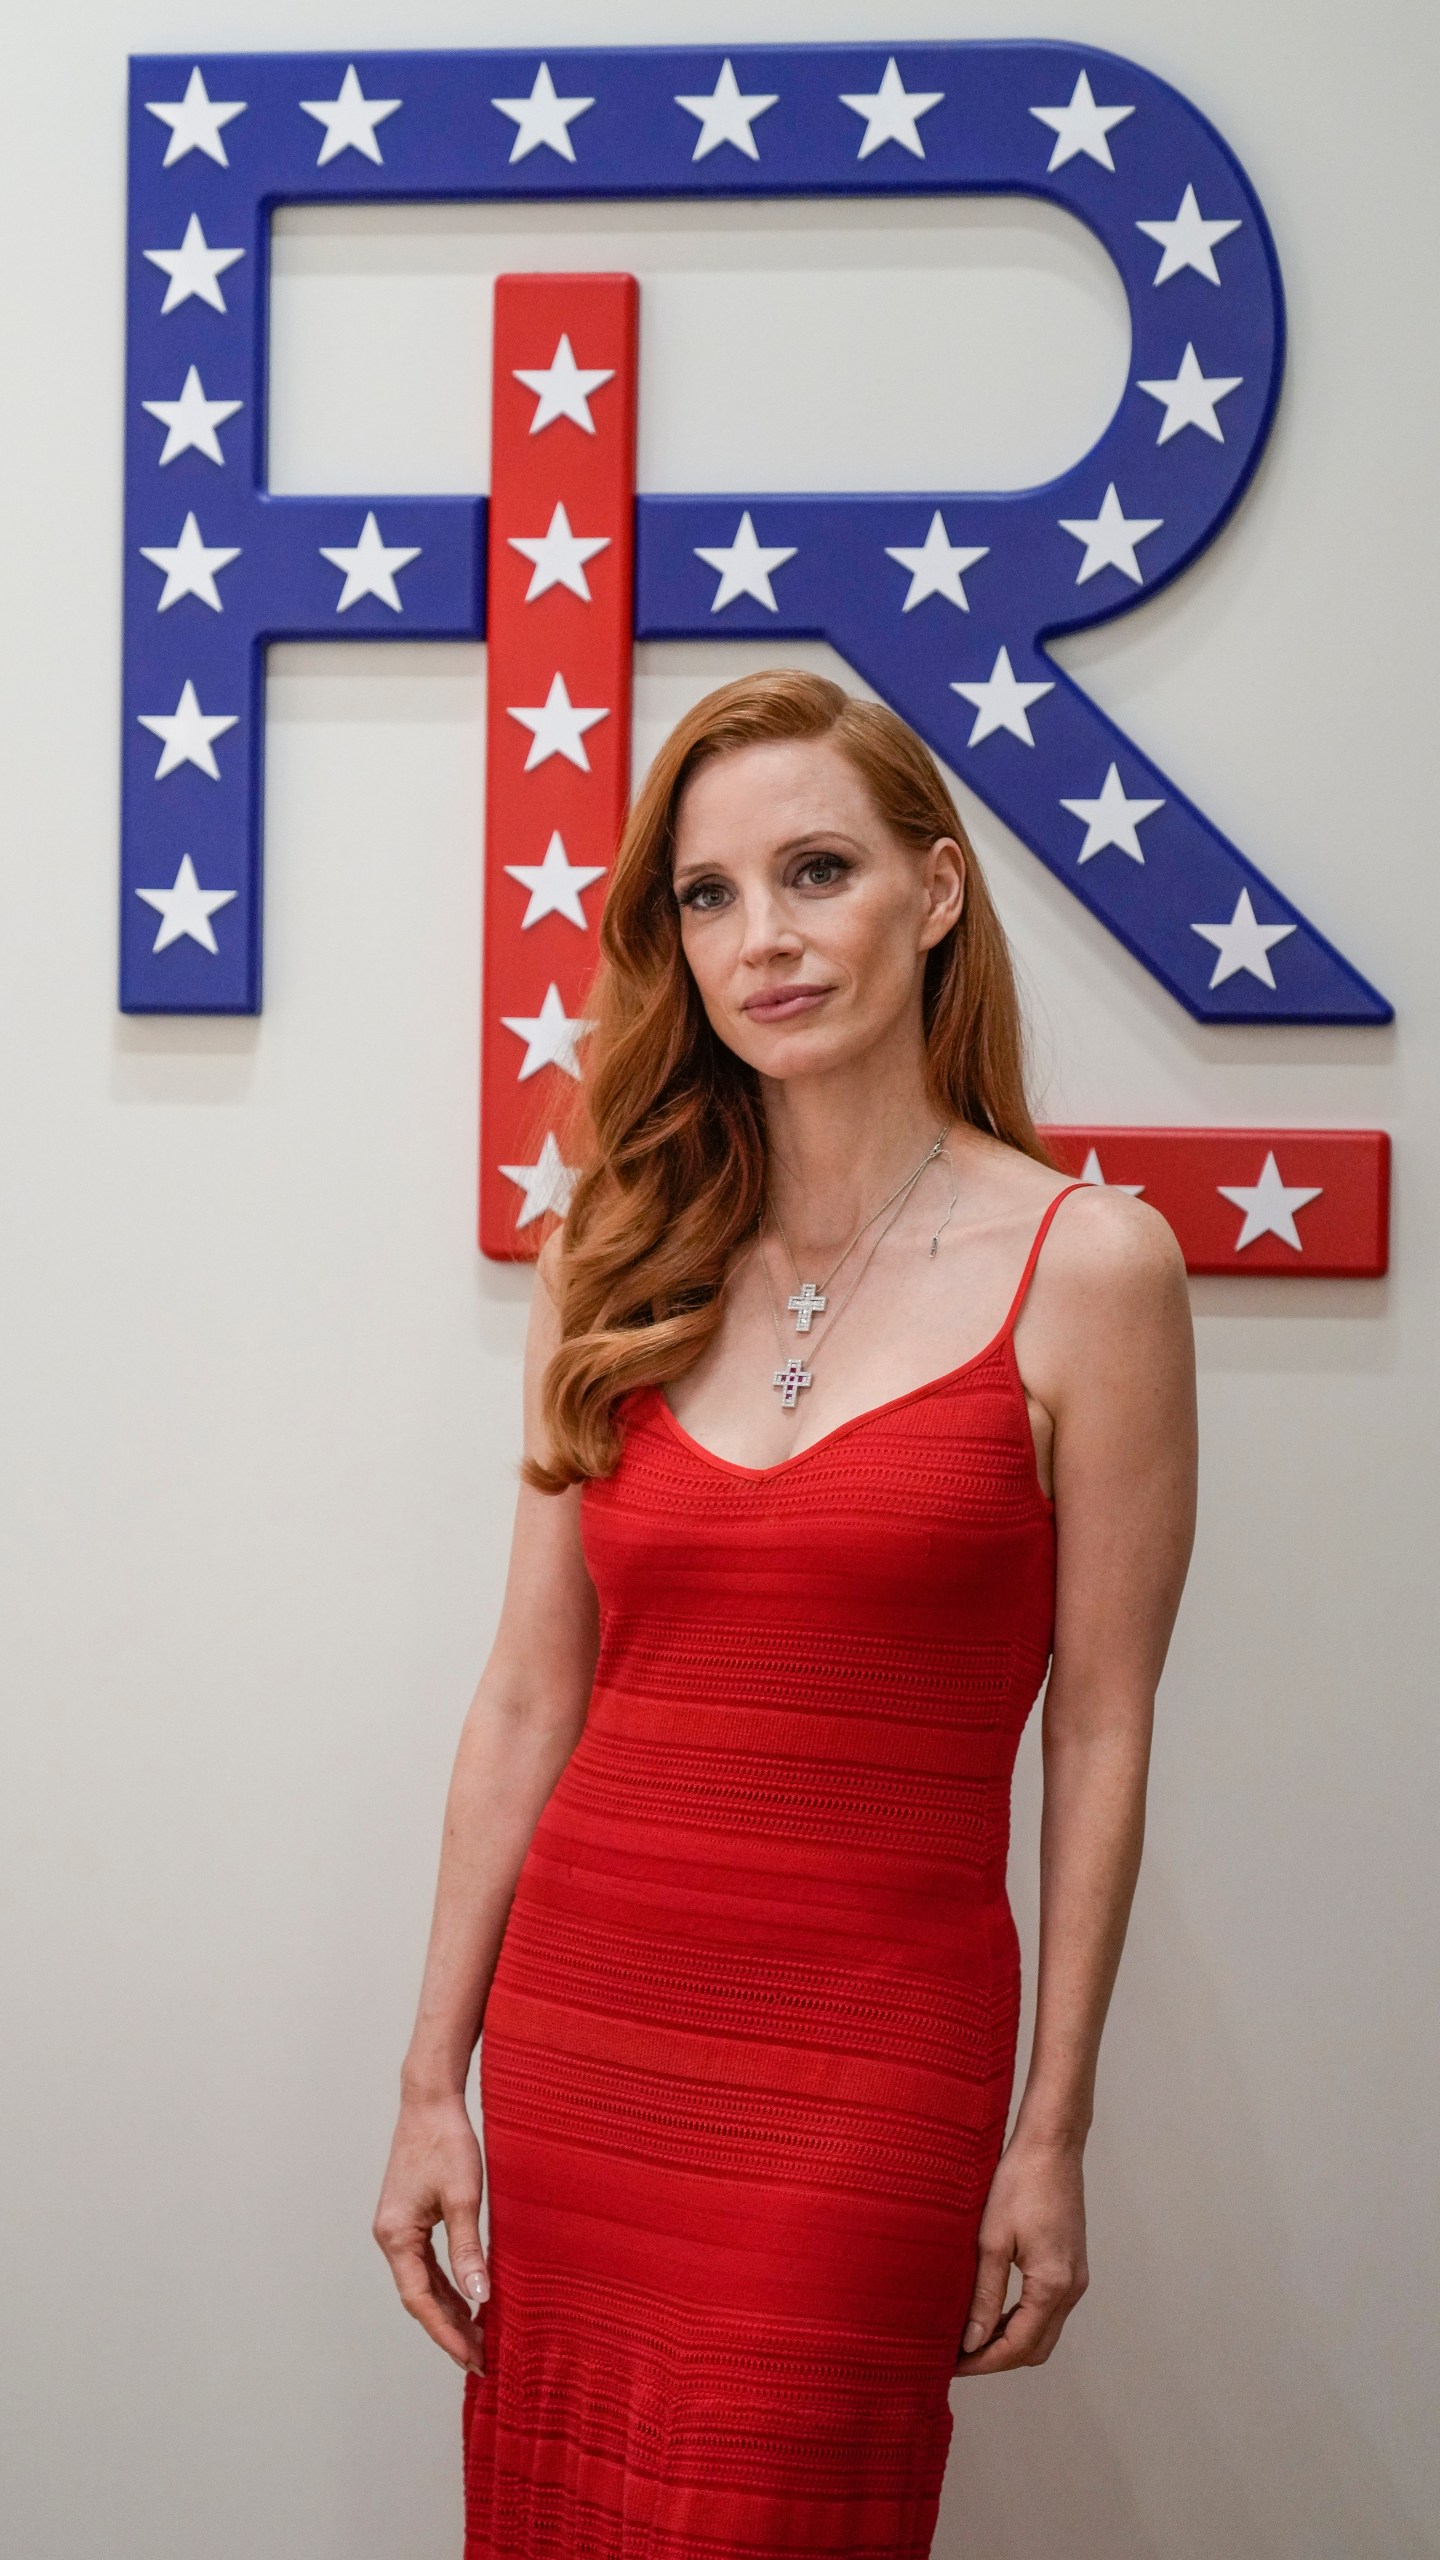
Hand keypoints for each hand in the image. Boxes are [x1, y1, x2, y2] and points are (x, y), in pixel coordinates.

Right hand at [373, 2091, 489, 2376]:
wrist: (430, 2100)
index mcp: (396, 2236)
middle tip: (479, 2358)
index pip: (420, 2300)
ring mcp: (397, 2227)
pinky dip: (446, 2284)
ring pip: (422, 2282)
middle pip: (419, 2297)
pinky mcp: (408, 2218)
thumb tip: (479, 2298)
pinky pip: (425, 2263)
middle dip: (448, 2329)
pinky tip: (467, 2297)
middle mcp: (390, 2236)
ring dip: (448, 2309)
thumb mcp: (464, 2197)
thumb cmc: (446, 2142)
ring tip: (477, 2336)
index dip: (446, 2333)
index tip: (471, 2358)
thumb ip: (468, 2250)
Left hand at [953, 2132, 1088, 2374]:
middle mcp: (1073, 2288)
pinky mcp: (1072, 2266)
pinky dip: (1023, 2320)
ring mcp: (1076, 2278)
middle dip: (998, 2359)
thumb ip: (984, 2295)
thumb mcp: (992, 2240)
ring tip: (970, 2337)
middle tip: (959, 2357)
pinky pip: (1049, 2310)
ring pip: (1044, 2332)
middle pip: (1036, 2348)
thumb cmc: (1020, 2182)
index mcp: (1053, 2285)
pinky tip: (994, 2313)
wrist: (1051, 2146)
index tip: (953, 2365)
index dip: (984, 2362)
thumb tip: (972, 2341)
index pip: (1019, 2346)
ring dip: (1011, 2341)